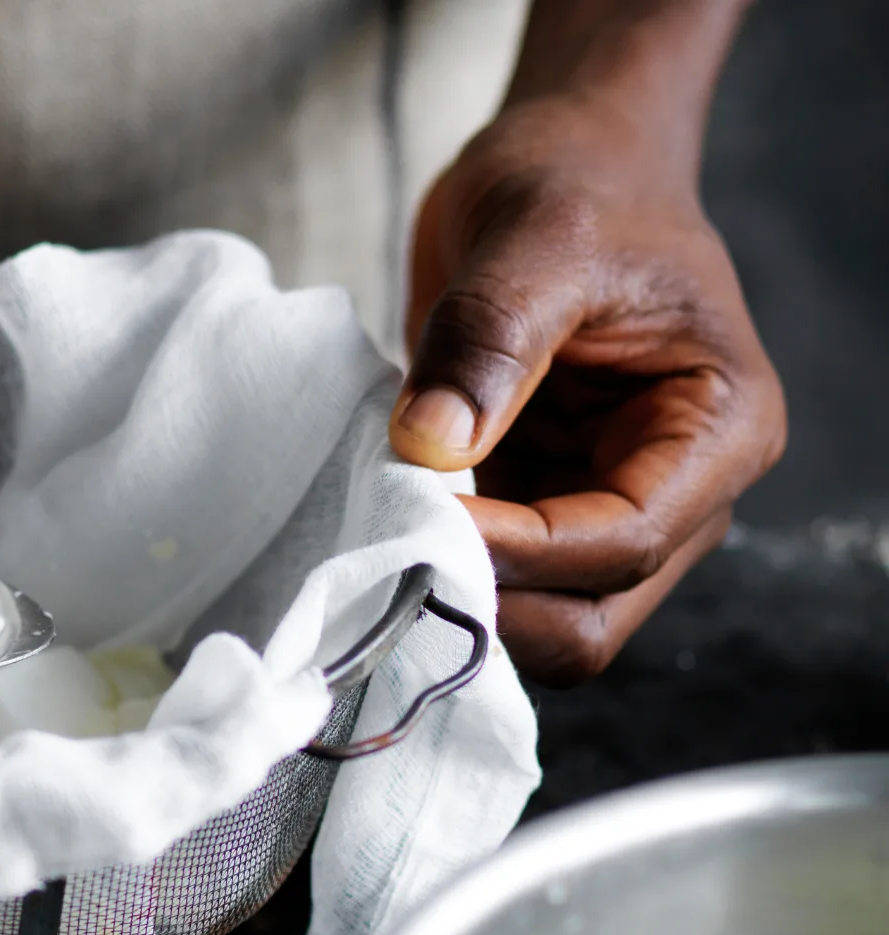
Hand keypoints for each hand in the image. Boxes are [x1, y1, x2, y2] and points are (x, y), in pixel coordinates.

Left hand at [391, 94, 783, 685]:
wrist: (563, 158)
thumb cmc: (579, 182)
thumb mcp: (537, 236)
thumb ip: (490, 340)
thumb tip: (431, 447)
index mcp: (716, 430)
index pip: (625, 542)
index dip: (522, 551)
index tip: (424, 515)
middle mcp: (678, 490)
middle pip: (591, 616)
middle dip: (494, 601)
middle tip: (391, 550)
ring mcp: (603, 504)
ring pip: (538, 613)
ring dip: (458, 588)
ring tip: (379, 531)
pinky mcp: (539, 500)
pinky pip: (492, 569)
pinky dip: (435, 557)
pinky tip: (381, 515)